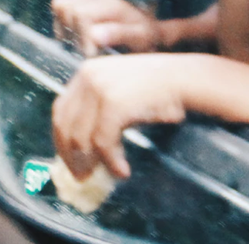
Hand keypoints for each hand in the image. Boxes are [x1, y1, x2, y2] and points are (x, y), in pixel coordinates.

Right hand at [50, 0, 162, 57]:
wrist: (152, 30)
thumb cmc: (147, 37)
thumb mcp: (140, 38)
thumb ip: (119, 35)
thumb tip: (95, 36)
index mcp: (112, 6)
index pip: (82, 15)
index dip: (82, 38)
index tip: (91, 54)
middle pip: (69, 10)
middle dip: (74, 34)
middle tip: (87, 49)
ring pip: (61, 5)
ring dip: (65, 27)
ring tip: (80, 42)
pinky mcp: (82, 3)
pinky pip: (60, 5)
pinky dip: (61, 21)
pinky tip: (74, 35)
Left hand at [52, 55, 192, 179]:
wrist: (187, 79)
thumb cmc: (161, 89)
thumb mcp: (122, 89)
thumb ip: (100, 106)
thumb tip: (82, 143)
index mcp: (87, 71)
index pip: (61, 109)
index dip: (62, 138)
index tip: (70, 158)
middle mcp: (89, 77)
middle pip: (65, 125)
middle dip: (70, 155)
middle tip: (81, 176)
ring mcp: (100, 89)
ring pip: (81, 137)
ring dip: (92, 162)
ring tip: (104, 175)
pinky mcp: (114, 104)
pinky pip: (103, 143)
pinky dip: (111, 161)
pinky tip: (122, 171)